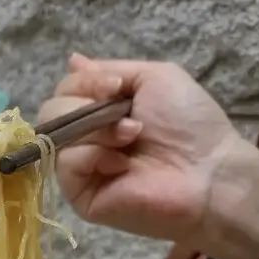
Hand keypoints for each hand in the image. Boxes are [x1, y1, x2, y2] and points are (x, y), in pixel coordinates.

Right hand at [40, 54, 258, 258]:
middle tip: (123, 115)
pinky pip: (66, 164)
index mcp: (101, 112)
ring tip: (131, 137)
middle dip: (84, 104)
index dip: (82, 83)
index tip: (115, 85)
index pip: (64, 91)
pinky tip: (120, 164)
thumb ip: (109, 70)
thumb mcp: (153, 78)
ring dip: (96, 129)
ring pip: (55, 136)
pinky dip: (92, 156)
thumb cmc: (188, 125)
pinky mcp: (81, 197)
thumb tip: (72, 60)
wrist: (208, 173)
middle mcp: (86, 140)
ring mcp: (81, 170)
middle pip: (51, 111)